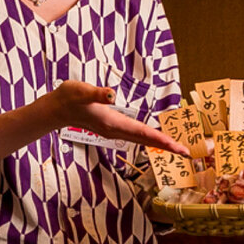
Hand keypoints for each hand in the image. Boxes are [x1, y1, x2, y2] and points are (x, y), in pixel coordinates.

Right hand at [46, 80, 189, 156]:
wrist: (56, 109)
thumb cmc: (69, 97)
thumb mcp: (81, 90)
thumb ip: (96, 92)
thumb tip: (111, 93)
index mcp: (112, 122)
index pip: (142, 132)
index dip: (160, 139)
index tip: (176, 146)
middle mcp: (115, 130)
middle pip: (145, 140)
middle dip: (166, 146)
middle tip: (186, 152)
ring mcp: (113, 131)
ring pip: (141, 140)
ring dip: (159, 143)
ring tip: (176, 147)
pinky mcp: (112, 128)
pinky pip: (135, 136)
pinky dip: (148, 138)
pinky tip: (155, 138)